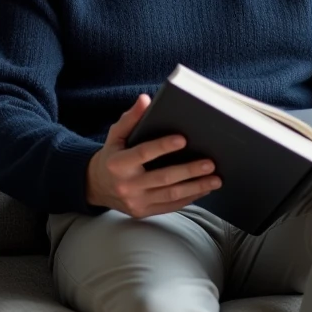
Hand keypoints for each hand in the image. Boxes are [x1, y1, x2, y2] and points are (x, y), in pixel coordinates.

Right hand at [86, 94, 222, 217]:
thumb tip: (145, 100)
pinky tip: (204, 189)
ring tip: (215, 179)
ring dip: (196, 187)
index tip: (183, 139)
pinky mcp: (144, 212)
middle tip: (210, 163)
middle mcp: (127, 185)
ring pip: (171, 195)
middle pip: (163, 178)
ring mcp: (136, 202)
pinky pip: (170, 205)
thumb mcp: (115, 135)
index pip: (144, 154)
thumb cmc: (111, 156)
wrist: (96, 186)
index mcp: (118, 164)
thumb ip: (130, 118)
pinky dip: (189, 197)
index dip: (163, 146)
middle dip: (189, 171)